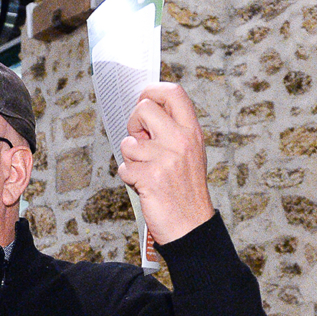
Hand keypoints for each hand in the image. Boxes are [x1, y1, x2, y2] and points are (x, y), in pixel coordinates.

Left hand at [115, 83, 214, 243]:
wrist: (191, 224)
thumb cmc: (186, 189)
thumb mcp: (189, 151)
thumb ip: (171, 130)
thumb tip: (144, 110)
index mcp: (192, 131)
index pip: (173, 92)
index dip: (152, 91)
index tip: (144, 99)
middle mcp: (181, 140)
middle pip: (144, 108)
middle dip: (133, 123)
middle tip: (139, 140)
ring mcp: (166, 158)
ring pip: (129, 143)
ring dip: (131, 158)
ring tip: (146, 170)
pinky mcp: (150, 177)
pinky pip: (124, 167)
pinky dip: (129, 176)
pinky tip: (143, 184)